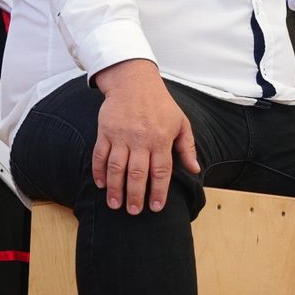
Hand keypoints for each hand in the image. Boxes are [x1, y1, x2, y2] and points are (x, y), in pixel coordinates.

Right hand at [92, 59, 199, 214]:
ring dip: (115, 188)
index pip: (161, 171)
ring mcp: (121, 136)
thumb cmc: (161, 104)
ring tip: (115, 204)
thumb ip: (187, 147)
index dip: (158, 191)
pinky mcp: (105, 132)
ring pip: (117, 167)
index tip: (155, 208)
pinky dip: (99, 171)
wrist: (134, 82)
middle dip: (135, 195)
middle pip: (137, 173)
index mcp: (161, 139)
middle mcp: (140, 140)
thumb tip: (195, 169)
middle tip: (133, 211)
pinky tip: (101, 184)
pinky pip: (100, 155)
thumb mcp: (181, 123)